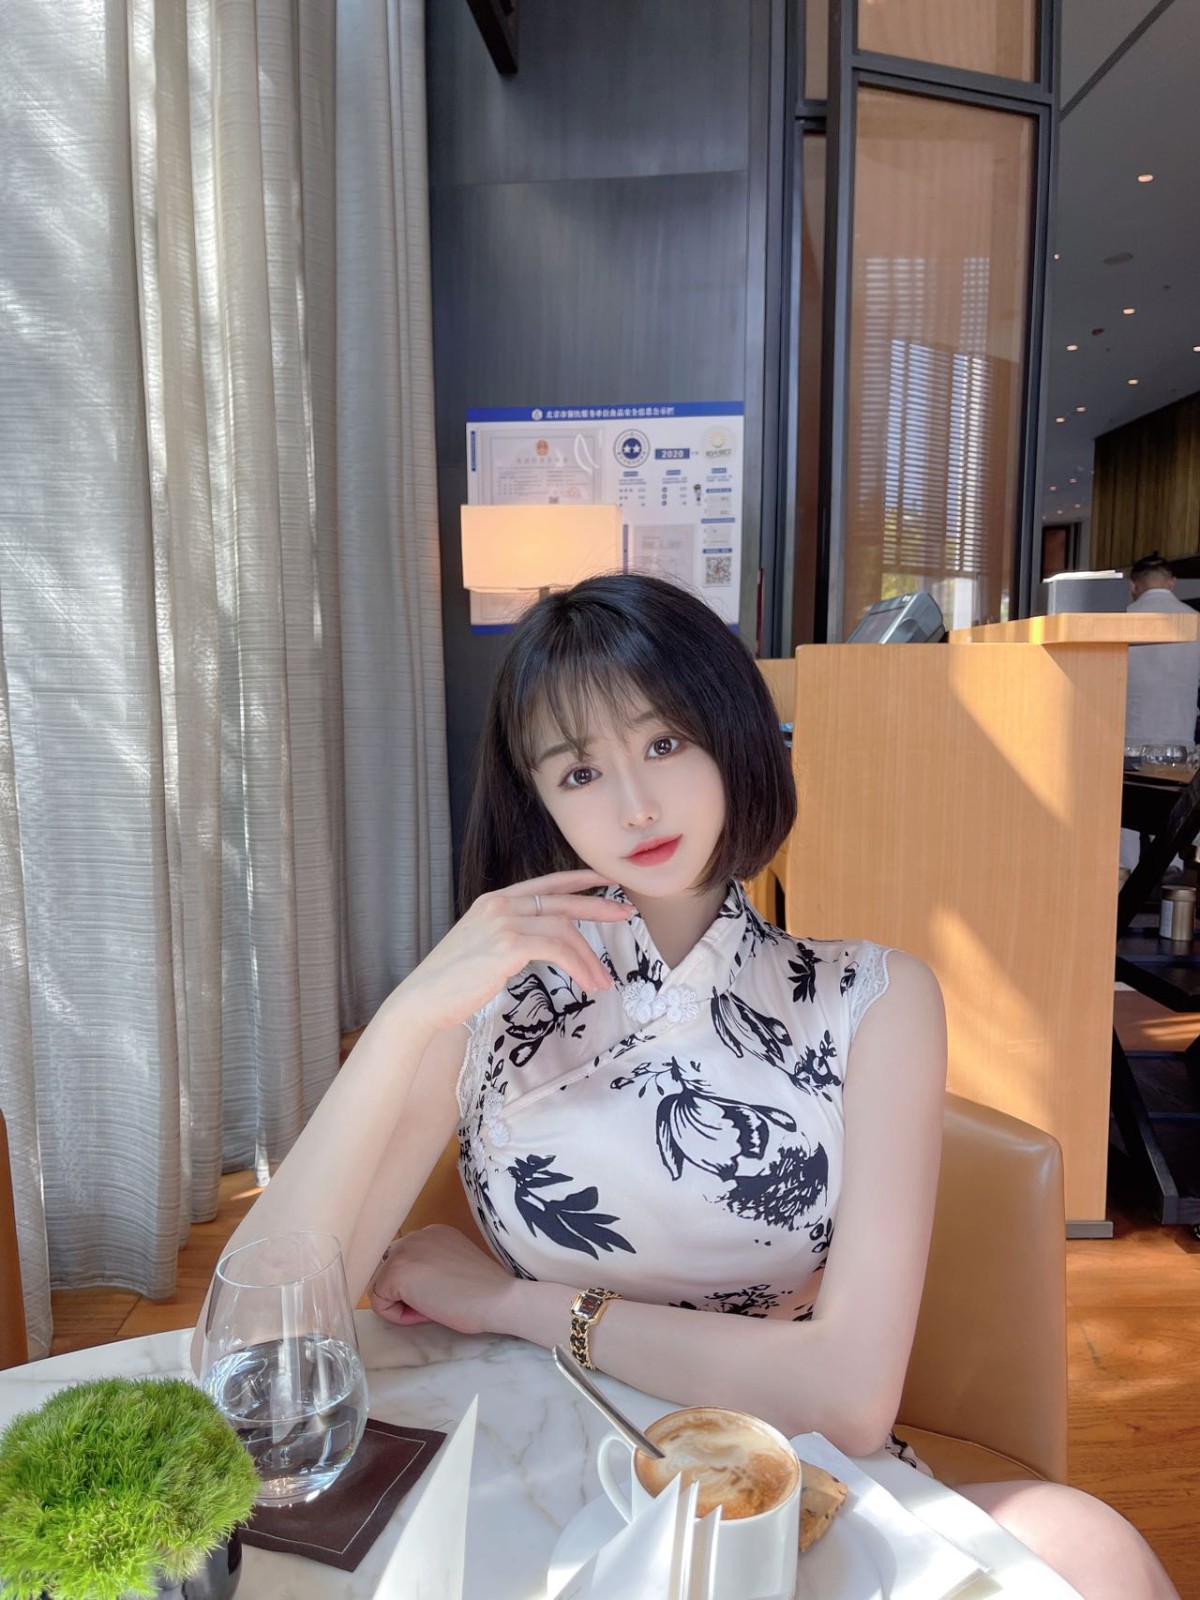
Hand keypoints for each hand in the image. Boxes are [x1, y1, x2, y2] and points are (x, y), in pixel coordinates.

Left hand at [368, 1225, 516, 1335]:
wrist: (498, 1298)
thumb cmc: (484, 1291)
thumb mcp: (453, 1266)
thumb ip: (431, 1265)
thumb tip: (410, 1284)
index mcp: (432, 1232)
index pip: (406, 1261)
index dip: (418, 1285)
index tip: (442, 1294)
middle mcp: (416, 1234)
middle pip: (390, 1270)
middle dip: (406, 1292)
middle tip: (435, 1304)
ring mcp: (405, 1250)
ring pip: (382, 1285)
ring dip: (402, 1303)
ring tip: (431, 1308)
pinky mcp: (397, 1271)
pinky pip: (379, 1301)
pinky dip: (396, 1315)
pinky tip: (424, 1313)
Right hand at [393, 869, 633, 1034]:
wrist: (423, 999)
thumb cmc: (452, 982)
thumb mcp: (482, 947)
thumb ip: (509, 935)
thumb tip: (541, 943)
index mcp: (494, 901)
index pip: (545, 883)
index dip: (578, 879)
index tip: (604, 880)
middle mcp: (499, 905)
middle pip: (562, 901)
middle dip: (599, 907)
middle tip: (626, 914)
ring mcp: (503, 923)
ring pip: (564, 930)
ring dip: (589, 957)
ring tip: (602, 982)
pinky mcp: (508, 946)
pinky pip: (557, 949)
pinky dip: (577, 966)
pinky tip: (586, 984)